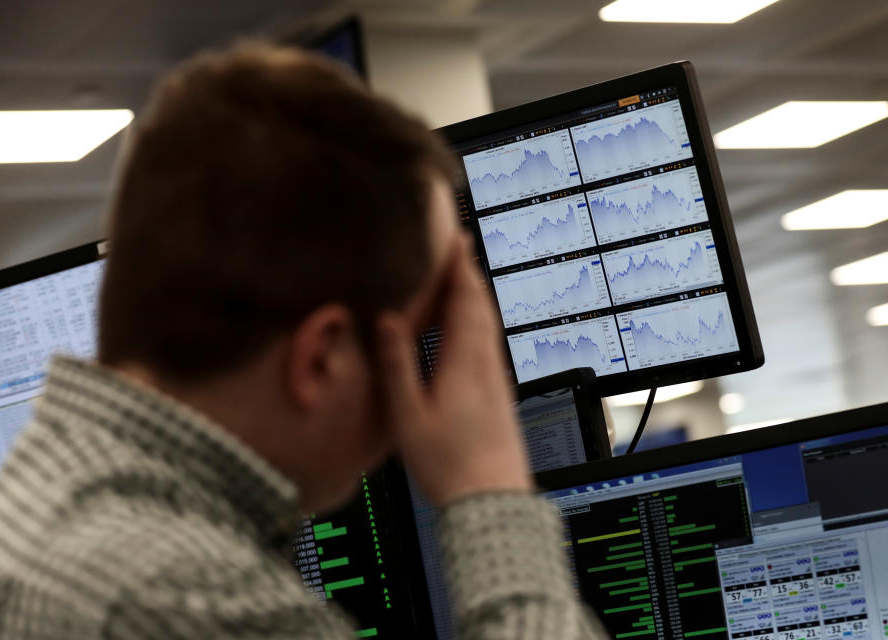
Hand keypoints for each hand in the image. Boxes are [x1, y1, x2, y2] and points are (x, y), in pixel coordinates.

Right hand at [376, 235, 531, 505]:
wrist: (493, 500)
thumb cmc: (447, 463)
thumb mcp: (408, 416)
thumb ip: (397, 365)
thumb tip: (387, 319)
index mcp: (463, 362)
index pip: (464, 300)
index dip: (459, 267)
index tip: (455, 237)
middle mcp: (487, 364)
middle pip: (481, 307)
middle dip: (468, 274)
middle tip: (459, 247)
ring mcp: (497, 379)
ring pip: (489, 325)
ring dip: (476, 296)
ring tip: (462, 279)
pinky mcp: (500, 394)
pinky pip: (491, 344)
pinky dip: (480, 322)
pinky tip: (471, 331)